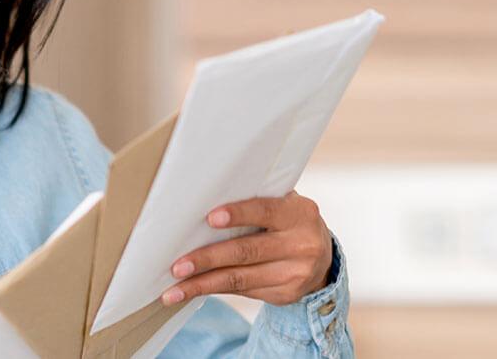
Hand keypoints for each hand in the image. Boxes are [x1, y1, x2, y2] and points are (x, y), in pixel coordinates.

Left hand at [162, 190, 331, 306]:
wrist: (322, 259)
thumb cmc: (289, 223)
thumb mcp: (285, 205)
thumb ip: (257, 202)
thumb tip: (205, 204)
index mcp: (299, 214)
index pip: (265, 211)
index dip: (238, 215)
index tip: (209, 218)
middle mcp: (302, 245)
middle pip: (247, 251)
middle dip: (208, 259)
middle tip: (178, 265)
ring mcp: (295, 273)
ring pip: (240, 279)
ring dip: (203, 284)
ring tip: (174, 289)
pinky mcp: (285, 294)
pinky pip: (244, 291)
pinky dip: (215, 289)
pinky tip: (193, 290)